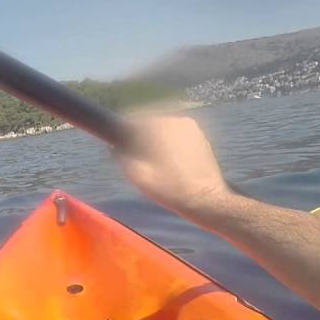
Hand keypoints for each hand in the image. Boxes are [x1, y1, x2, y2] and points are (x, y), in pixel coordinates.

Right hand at [117, 113, 231, 218]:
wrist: (205, 199)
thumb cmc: (169, 189)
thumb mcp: (137, 175)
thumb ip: (121, 156)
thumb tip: (114, 146)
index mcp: (159, 126)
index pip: (132, 122)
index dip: (124, 135)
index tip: (122, 148)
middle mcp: (175, 120)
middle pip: (149, 124)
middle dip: (141, 138)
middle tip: (139, 159)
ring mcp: (191, 126)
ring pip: (164, 129)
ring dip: (157, 141)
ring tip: (156, 163)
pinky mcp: (201, 136)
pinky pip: (177, 135)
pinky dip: (171, 143)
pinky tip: (171, 163)